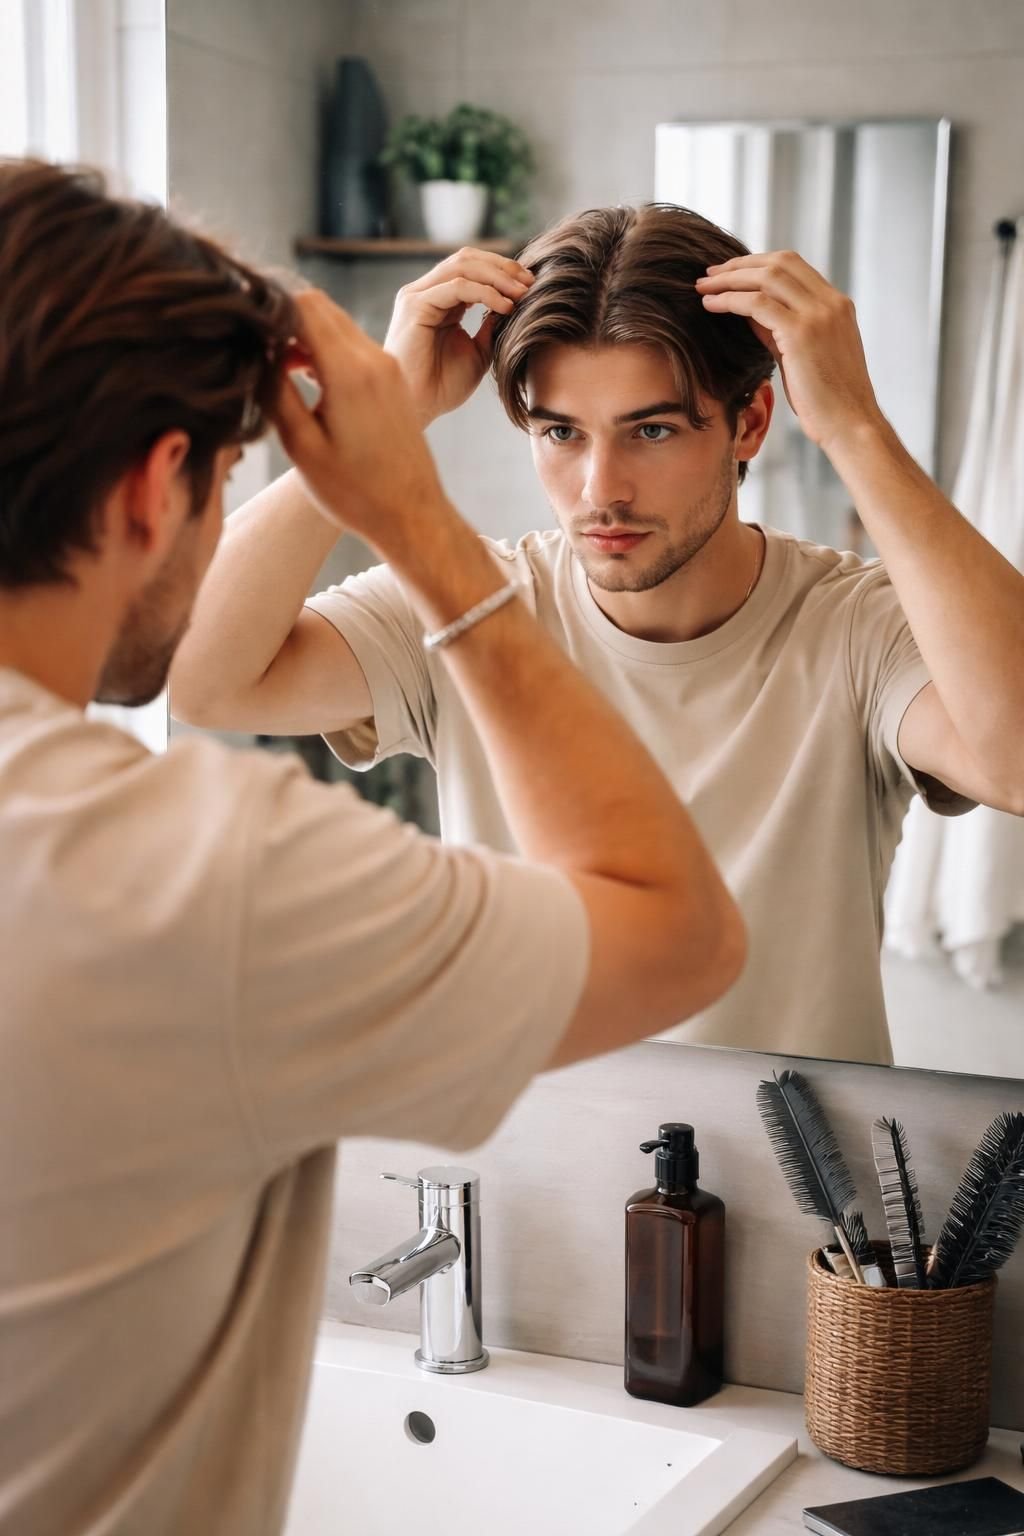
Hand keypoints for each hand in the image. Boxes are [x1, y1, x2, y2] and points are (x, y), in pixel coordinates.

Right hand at [273, 290, 449, 548]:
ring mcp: (388, 366)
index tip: (248, 335)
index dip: (269, 310)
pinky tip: (309, 382)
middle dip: (285, 319)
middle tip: (260, 353)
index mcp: (349, 371)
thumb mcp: (301, 446)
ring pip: (337, 323)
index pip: (303, 304)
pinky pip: (354, 344)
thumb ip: (275, 391)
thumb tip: (257, 351)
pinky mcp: (394, 379)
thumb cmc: (356, 493)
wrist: (412, 516)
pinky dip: (327, 349)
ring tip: (281, 372)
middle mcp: (374, 358)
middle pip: (320, 306)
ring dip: (305, 335)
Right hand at [384, 248, 534, 425]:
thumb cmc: (443, 386)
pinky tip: (505, 307)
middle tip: (530, 282)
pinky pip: (457, 287)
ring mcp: (417, 296)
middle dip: (503, 267)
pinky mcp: (415, 305)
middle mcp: (425, 292)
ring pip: (462, 266)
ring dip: (498, 277)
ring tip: (521, 293)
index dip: (502, 271)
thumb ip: (491, 326)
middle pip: (467, 259)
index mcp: (438, 300)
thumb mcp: (478, 351)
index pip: (471, 267)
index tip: (530, 285)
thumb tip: (512, 303)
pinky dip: (485, 293)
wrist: (420, 407)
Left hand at [696, 252, 884, 451]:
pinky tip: (710, 304)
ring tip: (703, 286)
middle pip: (779, 262)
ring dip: (729, 278)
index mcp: (836, 305)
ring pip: (767, 277)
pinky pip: (757, 304)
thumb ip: (778, 329)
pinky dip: (730, 299)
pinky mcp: (802, 333)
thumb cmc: (826, 401)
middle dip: (739, 265)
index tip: (729, 273)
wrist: (850, 426)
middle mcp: (831, 302)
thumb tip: (748, 310)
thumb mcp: (801, 356)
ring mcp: (819, 314)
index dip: (757, 264)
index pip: (793, 266)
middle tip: (708, 273)